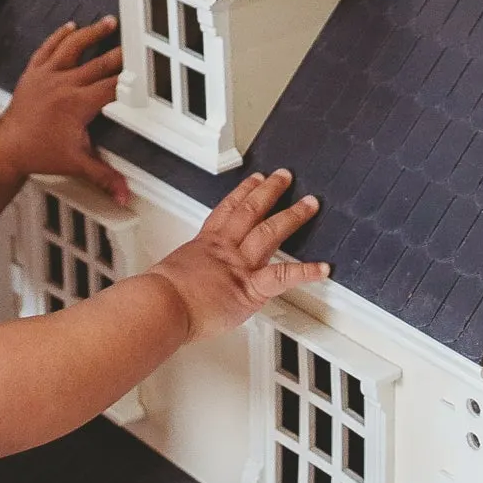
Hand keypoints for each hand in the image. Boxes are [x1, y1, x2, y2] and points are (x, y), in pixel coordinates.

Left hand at [0, 18, 127, 206]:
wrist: (6, 147)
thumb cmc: (37, 152)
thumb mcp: (76, 163)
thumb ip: (104, 176)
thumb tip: (124, 193)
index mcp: (77, 104)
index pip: (112, 87)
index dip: (130, 78)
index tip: (145, 71)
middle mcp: (63, 84)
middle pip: (99, 63)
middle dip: (120, 53)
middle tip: (138, 41)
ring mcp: (47, 75)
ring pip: (73, 46)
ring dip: (92, 33)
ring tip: (109, 23)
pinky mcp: (33, 73)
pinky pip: (48, 48)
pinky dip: (60, 36)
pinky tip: (71, 27)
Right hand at [151, 169, 327, 341]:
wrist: (163, 304)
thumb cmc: (159, 296)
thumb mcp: (168, 274)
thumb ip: (184, 273)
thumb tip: (180, 282)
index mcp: (204, 244)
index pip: (226, 210)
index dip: (242, 192)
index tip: (253, 181)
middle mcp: (225, 249)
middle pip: (250, 211)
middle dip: (270, 191)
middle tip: (284, 177)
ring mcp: (239, 265)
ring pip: (269, 231)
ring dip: (292, 215)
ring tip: (309, 204)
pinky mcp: (251, 288)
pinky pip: (283, 276)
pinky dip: (306, 272)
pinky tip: (322, 268)